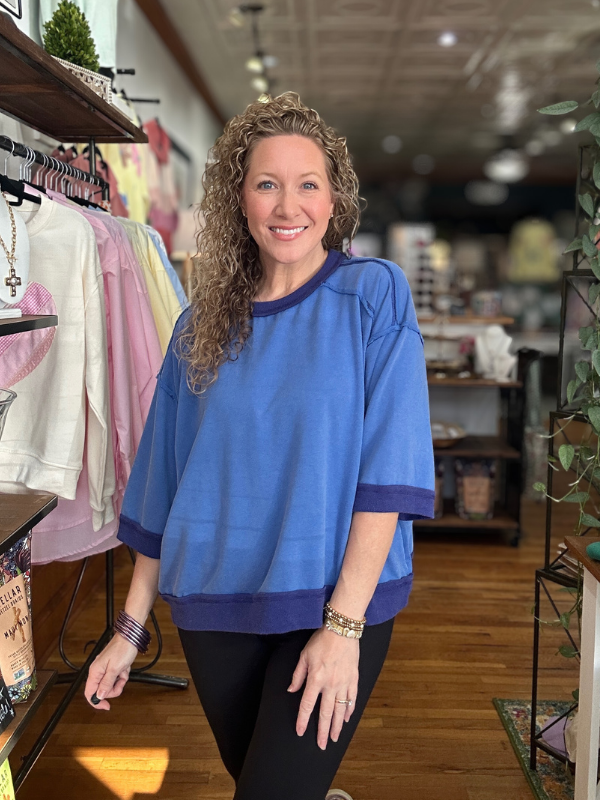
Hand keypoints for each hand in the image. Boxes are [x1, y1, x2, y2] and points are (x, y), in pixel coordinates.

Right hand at [84, 634, 137, 709]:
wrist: (130, 637)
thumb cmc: (122, 649)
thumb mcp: (115, 669)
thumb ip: (106, 684)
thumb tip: (99, 696)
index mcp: (95, 672)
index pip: (89, 693)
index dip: (97, 702)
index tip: (107, 706)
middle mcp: (98, 671)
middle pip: (102, 691)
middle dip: (113, 689)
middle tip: (121, 681)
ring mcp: (105, 669)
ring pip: (110, 685)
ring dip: (119, 681)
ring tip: (124, 672)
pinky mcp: (112, 667)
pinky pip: (116, 678)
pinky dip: (122, 675)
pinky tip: (125, 668)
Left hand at [287, 626, 358, 749]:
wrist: (342, 630)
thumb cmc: (321, 640)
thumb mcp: (304, 655)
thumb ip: (297, 675)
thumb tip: (291, 690)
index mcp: (315, 679)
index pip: (307, 705)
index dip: (303, 720)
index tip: (301, 731)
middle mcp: (330, 685)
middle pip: (325, 713)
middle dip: (323, 731)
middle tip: (322, 745)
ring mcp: (344, 683)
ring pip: (340, 710)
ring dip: (337, 726)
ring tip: (335, 738)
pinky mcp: (354, 679)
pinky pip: (352, 699)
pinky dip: (349, 710)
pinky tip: (347, 719)